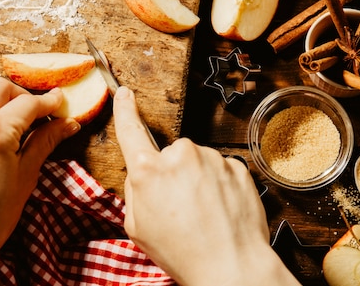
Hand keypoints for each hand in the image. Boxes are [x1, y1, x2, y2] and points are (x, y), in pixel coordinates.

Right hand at [113, 86, 299, 285]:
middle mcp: (181, 155)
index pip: (132, 131)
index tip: (123, 93)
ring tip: (204, 214)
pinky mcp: (236, 166)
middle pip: (172, 156)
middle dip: (174, 175)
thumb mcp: (137, 227)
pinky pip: (222, 170)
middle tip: (181, 209)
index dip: (125, 110)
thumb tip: (145, 175)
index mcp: (149, 170)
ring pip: (199, 163)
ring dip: (200, 181)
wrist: (230, 266)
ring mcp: (212, 158)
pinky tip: (221, 210)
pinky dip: (221, 186)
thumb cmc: (181, 252)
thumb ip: (136, 191)